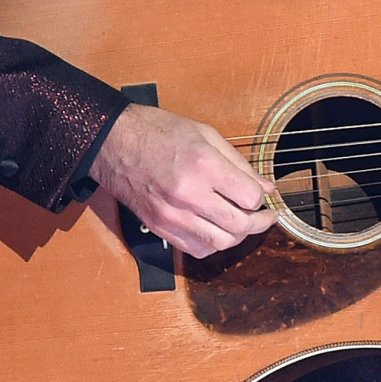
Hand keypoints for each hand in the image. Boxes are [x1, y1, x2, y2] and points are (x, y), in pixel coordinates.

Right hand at [87, 103, 277, 258]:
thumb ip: (239, 164)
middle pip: (239, 225)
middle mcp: (188, 194)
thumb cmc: (159, 132)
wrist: (114, 142)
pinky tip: (217, 229)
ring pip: (220, 243)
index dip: (261, 198)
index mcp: (203, 165)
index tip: (262, 194)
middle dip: (259, 223)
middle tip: (265, 216)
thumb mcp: (206, 135)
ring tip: (243, 223)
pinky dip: (213, 244)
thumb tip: (266, 188)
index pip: (250, 198)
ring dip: (238, 236)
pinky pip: (196, 249)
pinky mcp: (160, 227)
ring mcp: (172, 215)